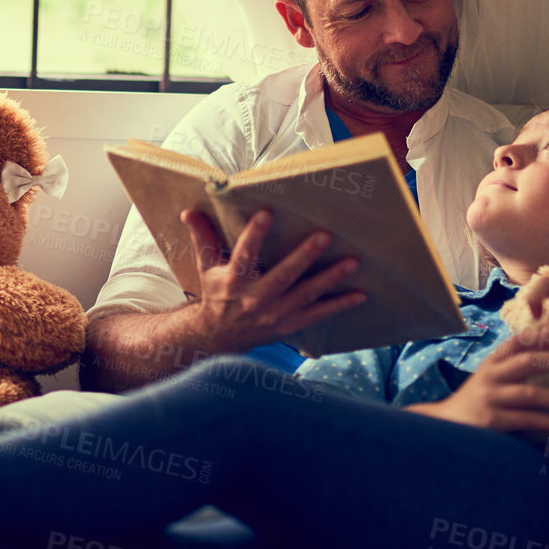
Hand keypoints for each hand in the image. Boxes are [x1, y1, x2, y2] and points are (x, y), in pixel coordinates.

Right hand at [182, 207, 365, 351]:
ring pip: (305, 294)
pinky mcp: (289, 325)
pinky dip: (339, 305)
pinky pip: (317, 315)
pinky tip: (359, 294)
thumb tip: (189, 211)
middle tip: (325, 236)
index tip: (267, 213)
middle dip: (304, 256)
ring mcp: (275, 314)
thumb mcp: (207, 267)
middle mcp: (255, 299)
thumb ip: (203, 238)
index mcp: (234, 281)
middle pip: (283, 275)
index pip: (244, 254)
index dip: (255, 234)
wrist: (221, 336)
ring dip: (330, 278)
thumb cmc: (217, 294)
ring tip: (352, 262)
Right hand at [405, 332, 548, 433]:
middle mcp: (491, 375)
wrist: (445, 424)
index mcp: (492, 361)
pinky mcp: (492, 420)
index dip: (545, 337)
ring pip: (531, 393)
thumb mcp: (489, 377)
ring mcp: (491, 397)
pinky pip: (526, 419)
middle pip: (529, 361)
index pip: (519, 341)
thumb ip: (512, 367)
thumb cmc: (476, 400)